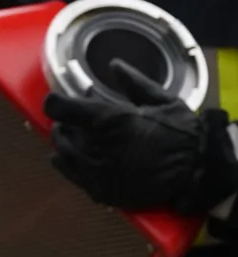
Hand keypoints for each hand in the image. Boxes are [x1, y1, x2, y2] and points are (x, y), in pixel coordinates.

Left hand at [45, 59, 231, 212]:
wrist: (200, 172)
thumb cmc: (183, 134)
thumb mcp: (163, 101)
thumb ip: (135, 82)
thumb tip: (115, 65)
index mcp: (110, 119)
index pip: (60, 108)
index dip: (57, 102)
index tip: (59, 102)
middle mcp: (98, 146)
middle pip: (60, 132)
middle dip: (63, 124)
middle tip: (72, 121)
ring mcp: (98, 172)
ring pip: (63, 155)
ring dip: (64, 145)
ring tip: (73, 139)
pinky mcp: (102, 191)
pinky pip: (73, 177)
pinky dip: (68, 166)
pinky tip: (72, 159)